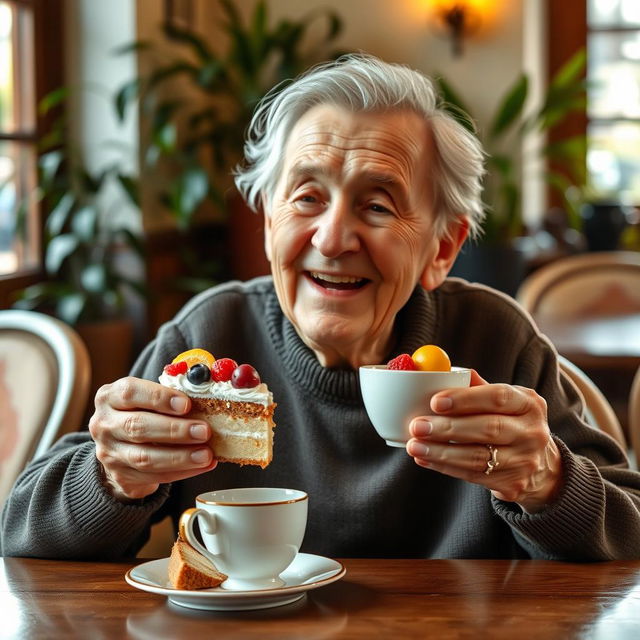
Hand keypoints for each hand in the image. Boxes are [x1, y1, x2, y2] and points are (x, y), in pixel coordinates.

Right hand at [89, 377, 216, 500]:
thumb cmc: (142, 413)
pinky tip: (202, 465)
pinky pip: (153, 476)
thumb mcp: (147, 398)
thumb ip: (170, 395)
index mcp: (110, 396)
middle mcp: (104, 424)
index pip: (130, 392)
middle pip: (138, 427)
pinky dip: (182, 472)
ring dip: (180, 456)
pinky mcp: (120, 475)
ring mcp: (109, 453)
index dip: (159, 398)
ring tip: (206, 454)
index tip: (186, 404)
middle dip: (175, 430)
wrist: (120, 446)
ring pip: (145, 457)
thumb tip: (205, 398)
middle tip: (204, 431)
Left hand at [406, 370, 562, 512]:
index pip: (498, 397)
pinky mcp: (513, 484)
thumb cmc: (511, 423)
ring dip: (441, 452)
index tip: (435, 401)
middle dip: (448, 428)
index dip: (465, 399)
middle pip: (488, 429)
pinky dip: (445, 467)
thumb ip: (478, 387)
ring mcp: (525, 461)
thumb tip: (445, 371)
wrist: (541, 466)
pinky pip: (473, 475)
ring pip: (478, 457)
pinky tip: (425, 459)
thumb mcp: (506, 401)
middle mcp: (532, 432)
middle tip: (417, 425)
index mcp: (529, 403)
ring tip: (414, 446)